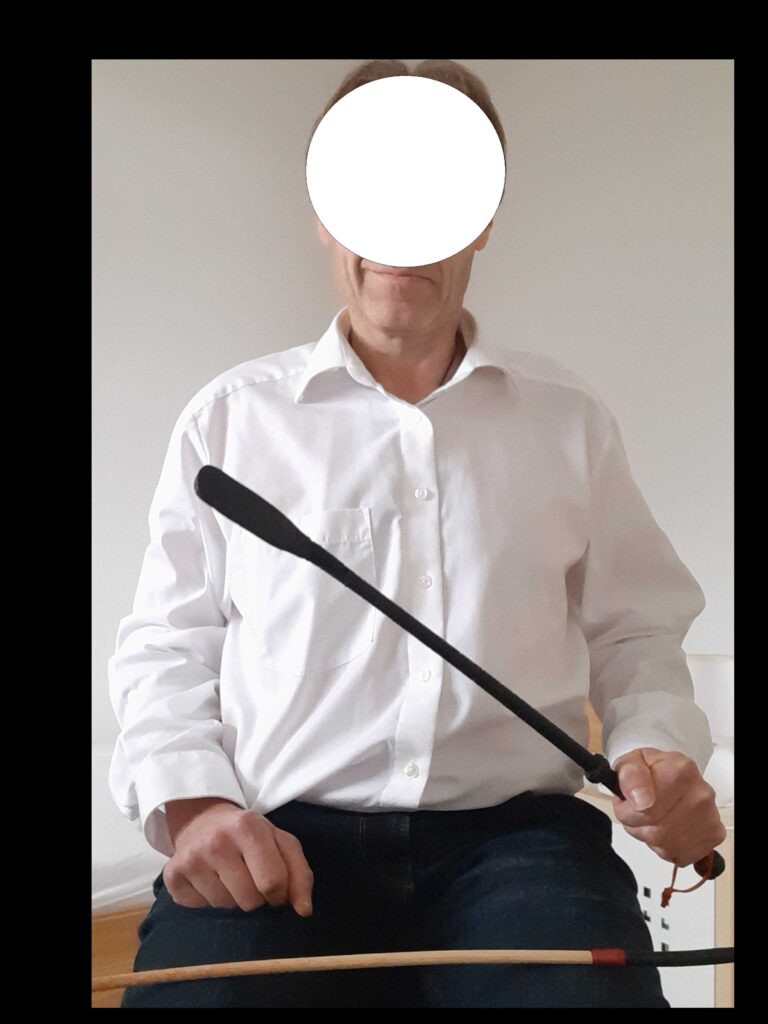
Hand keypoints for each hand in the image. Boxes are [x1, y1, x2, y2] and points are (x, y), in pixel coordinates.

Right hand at [162, 797, 313, 914]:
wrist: (203, 820)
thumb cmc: (249, 835)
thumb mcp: (280, 842)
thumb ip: (300, 874)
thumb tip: (303, 911)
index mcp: (248, 827)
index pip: (273, 882)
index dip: (279, 894)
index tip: (274, 887)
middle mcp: (216, 841)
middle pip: (249, 901)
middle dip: (256, 898)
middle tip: (250, 879)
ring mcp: (191, 858)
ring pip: (224, 907)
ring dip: (231, 899)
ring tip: (228, 877)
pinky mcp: (172, 874)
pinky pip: (199, 908)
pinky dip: (206, 901)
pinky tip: (208, 880)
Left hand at [610, 747, 726, 867]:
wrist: (672, 774)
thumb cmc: (651, 770)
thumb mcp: (630, 762)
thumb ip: (630, 776)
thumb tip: (642, 801)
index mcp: (680, 771)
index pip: (643, 810)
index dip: (626, 810)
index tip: (628, 802)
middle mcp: (700, 794)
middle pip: (655, 832)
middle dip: (637, 825)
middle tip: (637, 810)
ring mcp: (710, 816)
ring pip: (665, 845)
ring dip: (651, 837)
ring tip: (652, 817)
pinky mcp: (713, 836)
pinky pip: (679, 855)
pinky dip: (667, 847)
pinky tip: (667, 828)